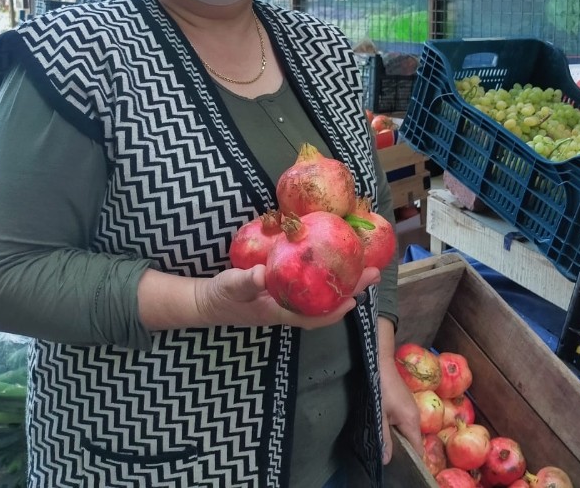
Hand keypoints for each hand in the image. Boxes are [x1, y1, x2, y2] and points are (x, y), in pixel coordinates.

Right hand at [195, 265, 380, 328]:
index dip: (336, 310)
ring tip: (363, 267)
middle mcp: (289, 310)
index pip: (314, 317)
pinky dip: (326, 279)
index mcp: (279, 312)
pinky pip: (311, 289)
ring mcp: (288, 302)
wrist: (207, 302)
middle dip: (351, 291)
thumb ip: (244, 282)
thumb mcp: (229, 287)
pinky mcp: (284, 292)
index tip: (356, 298)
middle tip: (373, 272)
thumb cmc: (220, 296)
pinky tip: (333, 264)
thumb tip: (262, 274)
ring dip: (342, 284)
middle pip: (326, 305)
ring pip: (322, 297)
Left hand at [378, 328, 421, 463]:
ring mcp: (411, 408)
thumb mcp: (380, 415)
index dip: (412, 460)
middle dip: (404, 450)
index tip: (402, 468)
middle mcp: (416, 415)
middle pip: (414, 440)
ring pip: (408, 430)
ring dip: (399, 438)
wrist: (381, 363)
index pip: (419, 448)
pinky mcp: (405, 402)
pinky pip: (405, 421)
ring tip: (387, 446)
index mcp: (412, 421)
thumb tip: (387, 460)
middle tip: (389, 458)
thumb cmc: (380, 388)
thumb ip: (384, 438)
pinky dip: (398, 428)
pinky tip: (386, 429)